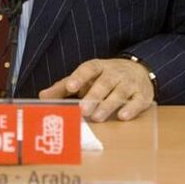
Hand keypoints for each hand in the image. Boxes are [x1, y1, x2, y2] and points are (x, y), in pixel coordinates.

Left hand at [39, 58, 153, 121]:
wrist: (138, 70)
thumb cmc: (104, 77)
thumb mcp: (84, 78)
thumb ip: (63, 88)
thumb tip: (42, 96)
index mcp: (97, 67)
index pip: (87, 69)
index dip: (78, 77)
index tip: (70, 87)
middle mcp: (113, 73)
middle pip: (103, 83)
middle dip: (93, 96)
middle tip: (82, 109)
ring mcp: (128, 83)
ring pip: (119, 92)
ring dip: (108, 104)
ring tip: (97, 117)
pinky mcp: (142, 95)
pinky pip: (137, 101)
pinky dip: (131, 108)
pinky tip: (123, 116)